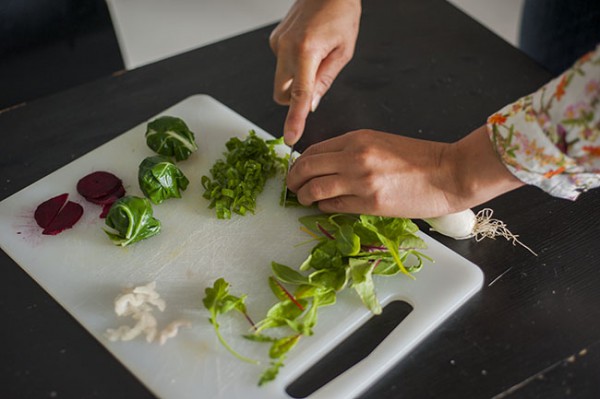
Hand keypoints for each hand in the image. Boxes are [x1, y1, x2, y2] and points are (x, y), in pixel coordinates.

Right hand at [270, 0, 360, 144]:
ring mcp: (277, 43)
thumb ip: (324, 81)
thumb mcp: (343, 51)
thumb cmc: (340, 12)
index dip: (295, 119)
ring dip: (296, 79)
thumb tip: (311, 105)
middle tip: (315, 84)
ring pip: (281, 80)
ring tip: (315, 57)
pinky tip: (307, 47)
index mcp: (307, 51)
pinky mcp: (274, 40)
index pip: (299, 95)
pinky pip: (281, 65)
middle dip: (295, 98)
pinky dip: (294, 65)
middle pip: (282, 94)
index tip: (291, 137)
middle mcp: (286, 47)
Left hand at [286, 127, 523, 217]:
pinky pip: (334, 205)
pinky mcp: (370, 202)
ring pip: (314, 188)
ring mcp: (361, 180)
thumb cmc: (419, 159)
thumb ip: (352, 151)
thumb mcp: (381, 143)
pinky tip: (323, 207)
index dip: (299, 163)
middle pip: (306, 167)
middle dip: (293, 179)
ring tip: (304, 200)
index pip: (313, 150)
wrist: (449, 173)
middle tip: (292, 187)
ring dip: (303, 196)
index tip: (297, 172)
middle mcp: (355, 156)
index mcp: (357, 138)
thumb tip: (326, 166)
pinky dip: (323, 206)